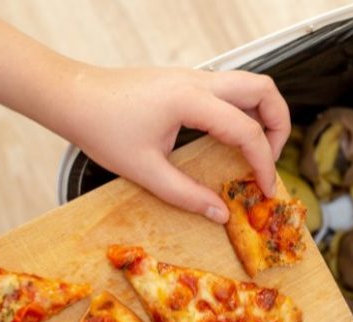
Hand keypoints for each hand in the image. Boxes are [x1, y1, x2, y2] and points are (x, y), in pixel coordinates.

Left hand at [39, 65, 290, 222]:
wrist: (72, 97)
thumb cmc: (101, 129)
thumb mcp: (144, 170)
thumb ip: (186, 195)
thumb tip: (221, 214)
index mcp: (191, 100)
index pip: (246, 130)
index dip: (264, 163)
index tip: (266, 190)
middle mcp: (199, 81)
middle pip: (263, 89)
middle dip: (279, 124)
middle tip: (270, 160)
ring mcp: (193, 76)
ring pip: (249, 83)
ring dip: (263, 113)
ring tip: (256, 150)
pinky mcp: (185, 80)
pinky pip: (229, 89)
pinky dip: (243, 110)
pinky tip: (229, 139)